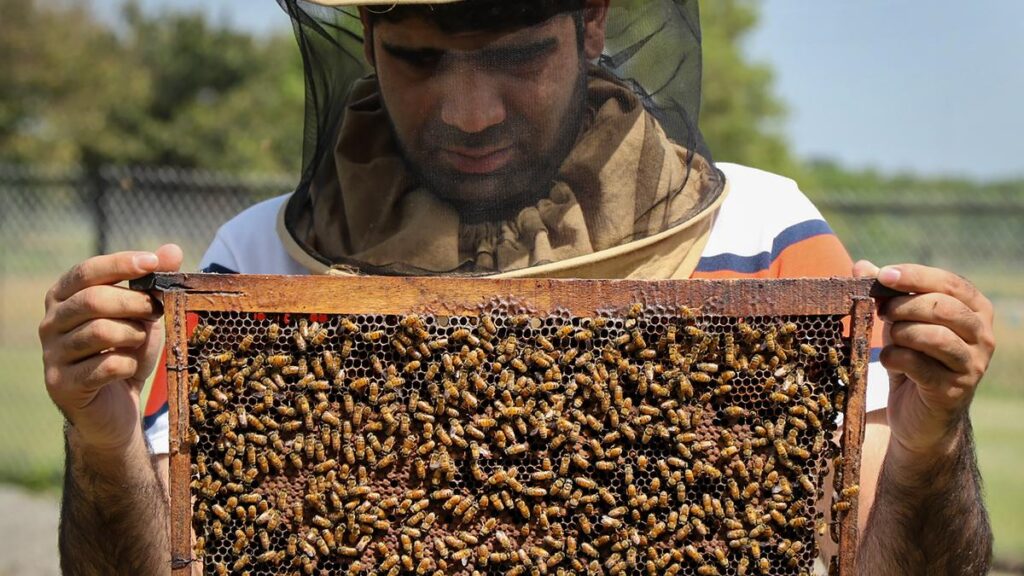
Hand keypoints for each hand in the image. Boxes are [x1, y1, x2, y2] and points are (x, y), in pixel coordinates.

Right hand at [39, 245, 183, 453]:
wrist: (116, 407)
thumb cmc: (127, 351)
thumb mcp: (144, 314)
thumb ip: (154, 282)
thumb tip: (173, 249)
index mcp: (64, 297)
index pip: (86, 271)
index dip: (120, 263)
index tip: (153, 262)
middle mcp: (50, 322)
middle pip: (93, 300)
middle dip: (134, 303)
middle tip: (156, 311)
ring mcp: (52, 354)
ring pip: (99, 332)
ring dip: (132, 334)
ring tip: (139, 341)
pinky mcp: (61, 384)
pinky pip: (105, 365)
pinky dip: (128, 364)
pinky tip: (129, 367)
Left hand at [854, 261, 995, 457]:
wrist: (919, 414)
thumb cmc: (912, 358)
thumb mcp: (899, 323)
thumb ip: (885, 294)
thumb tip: (862, 265)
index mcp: (975, 310)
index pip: (950, 282)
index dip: (915, 276)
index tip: (884, 275)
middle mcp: (983, 335)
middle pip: (942, 307)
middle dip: (903, 306)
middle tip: (882, 312)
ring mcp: (973, 364)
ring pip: (934, 335)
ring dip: (900, 332)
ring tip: (890, 338)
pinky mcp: (955, 389)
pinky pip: (919, 365)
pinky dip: (895, 358)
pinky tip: (889, 359)